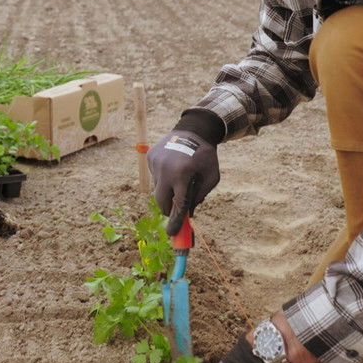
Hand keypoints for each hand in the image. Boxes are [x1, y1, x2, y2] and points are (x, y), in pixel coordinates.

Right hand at [148, 113, 221, 234]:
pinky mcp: (150, 157)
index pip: (178, 205)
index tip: (172, 234)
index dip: (175, 222)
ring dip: (167, 190)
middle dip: (168, 209)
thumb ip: (200, 196)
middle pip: (161, 201)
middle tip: (175, 209)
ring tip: (178, 178)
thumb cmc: (206, 156)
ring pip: (158, 189)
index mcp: (183, 175)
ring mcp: (156, 163)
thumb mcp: (211, 177)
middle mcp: (166, 169)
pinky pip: (155, 176)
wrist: (194, 129)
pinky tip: (172, 167)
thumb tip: (188, 214)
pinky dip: (163, 178)